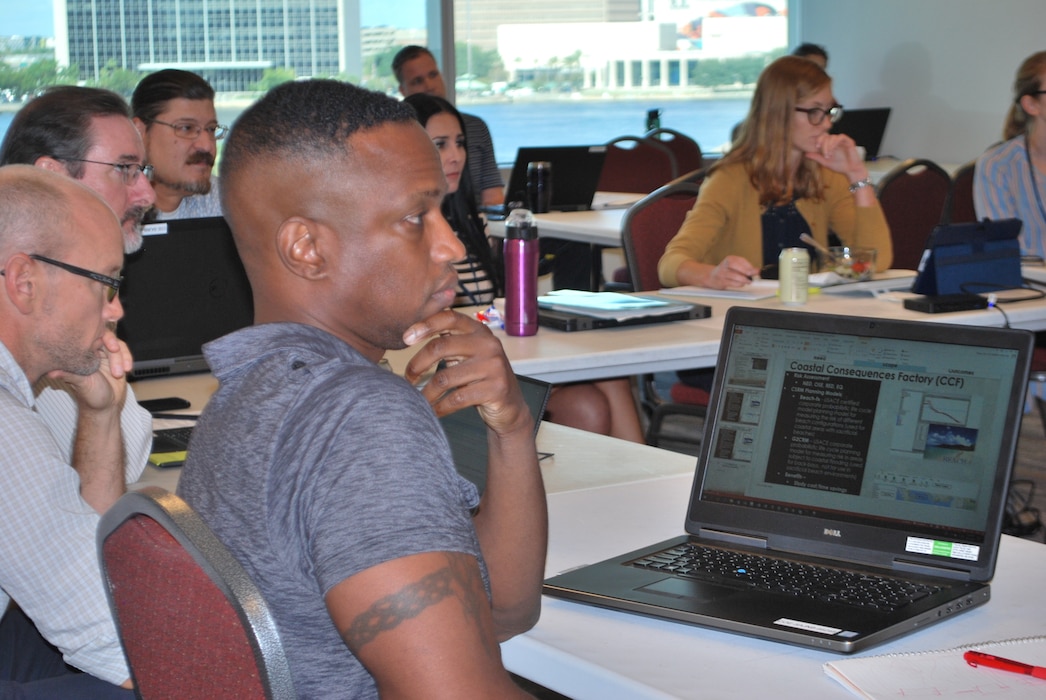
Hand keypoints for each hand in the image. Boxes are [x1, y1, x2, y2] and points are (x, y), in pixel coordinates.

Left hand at [46, 330, 130, 413]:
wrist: (106, 407)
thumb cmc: (90, 397)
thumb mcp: (81, 384)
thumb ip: (69, 374)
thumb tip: (51, 372)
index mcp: (80, 355)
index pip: (89, 337)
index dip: (101, 337)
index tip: (111, 347)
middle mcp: (91, 353)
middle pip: (106, 338)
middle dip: (114, 347)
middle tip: (117, 352)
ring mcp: (104, 356)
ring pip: (117, 345)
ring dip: (122, 357)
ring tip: (119, 373)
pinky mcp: (116, 360)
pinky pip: (124, 352)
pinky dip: (128, 359)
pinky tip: (127, 370)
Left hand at [401, 309, 530, 436]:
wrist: (510, 407)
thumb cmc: (480, 378)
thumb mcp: (468, 354)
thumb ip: (448, 341)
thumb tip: (410, 334)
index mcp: (479, 331)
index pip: (449, 317)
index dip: (425, 324)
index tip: (405, 338)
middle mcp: (488, 345)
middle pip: (441, 347)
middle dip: (418, 364)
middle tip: (407, 378)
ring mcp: (493, 367)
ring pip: (445, 378)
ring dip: (426, 393)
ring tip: (417, 400)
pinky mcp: (495, 389)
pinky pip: (456, 399)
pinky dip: (439, 408)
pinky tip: (432, 411)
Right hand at [706, 255, 759, 288]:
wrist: (711, 277)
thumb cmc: (726, 271)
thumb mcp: (735, 266)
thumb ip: (745, 267)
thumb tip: (757, 270)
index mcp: (729, 259)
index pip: (740, 260)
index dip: (749, 266)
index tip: (756, 270)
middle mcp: (725, 265)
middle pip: (735, 266)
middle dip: (745, 271)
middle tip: (752, 275)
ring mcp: (722, 273)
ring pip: (734, 275)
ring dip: (743, 279)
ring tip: (748, 281)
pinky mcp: (721, 281)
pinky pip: (732, 283)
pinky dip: (739, 284)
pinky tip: (741, 284)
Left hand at [805, 133, 867, 181]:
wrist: (850, 171)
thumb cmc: (839, 166)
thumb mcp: (824, 162)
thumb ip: (816, 157)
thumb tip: (805, 154)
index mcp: (830, 145)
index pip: (822, 137)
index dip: (818, 140)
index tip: (815, 147)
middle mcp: (835, 141)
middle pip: (826, 135)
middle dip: (822, 144)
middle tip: (822, 152)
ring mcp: (842, 141)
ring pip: (832, 136)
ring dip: (828, 145)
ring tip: (828, 154)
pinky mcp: (849, 141)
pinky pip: (841, 137)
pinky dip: (835, 142)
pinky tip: (833, 150)